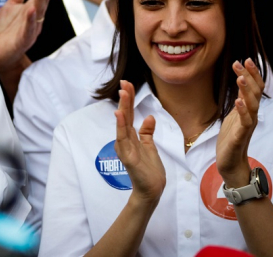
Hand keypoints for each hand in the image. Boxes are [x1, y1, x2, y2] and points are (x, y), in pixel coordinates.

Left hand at [0, 0, 54, 69]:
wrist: (0, 53)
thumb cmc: (7, 29)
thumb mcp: (12, 4)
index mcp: (33, 9)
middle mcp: (35, 18)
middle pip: (44, 0)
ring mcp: (31, 29)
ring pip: (38, 13)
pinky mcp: (23, 40)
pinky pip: (28, 30)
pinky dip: (30, 20)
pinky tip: (31, 10)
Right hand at [114, 80, 165, 204]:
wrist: (152, 190)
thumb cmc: (149, 170)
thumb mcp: (150, 146)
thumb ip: (147, 132)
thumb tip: (149, 116)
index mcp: (131, 137)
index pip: (129, 114)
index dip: (129, 99)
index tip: (128, 84)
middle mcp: (125, 140)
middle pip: (125, 115)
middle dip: (125, 98)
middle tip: (124, 82)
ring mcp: (125, 148)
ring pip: (123, 124)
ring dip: (123, 108)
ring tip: (123, 93)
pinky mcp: (128, 157)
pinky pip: (123, 139)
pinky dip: (121, 126)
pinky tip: (120, 114)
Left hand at [216, 59, 263, 186]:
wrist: (230, 163)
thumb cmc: (232, 138)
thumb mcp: (235, 114)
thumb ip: (241, 98)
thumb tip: (243, 79)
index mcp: (250, 110)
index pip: (255, 88)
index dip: (252, 73)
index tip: (245, 58)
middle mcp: (252, 116)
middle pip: (256, 93)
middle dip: (250, 76)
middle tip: (243, 61)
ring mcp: (247, 126)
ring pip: (252, 105)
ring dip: (247, 91)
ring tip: (240, 77)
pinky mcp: (240, 137)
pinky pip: (244, 123)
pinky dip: (242, 111)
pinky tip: (237, 101)